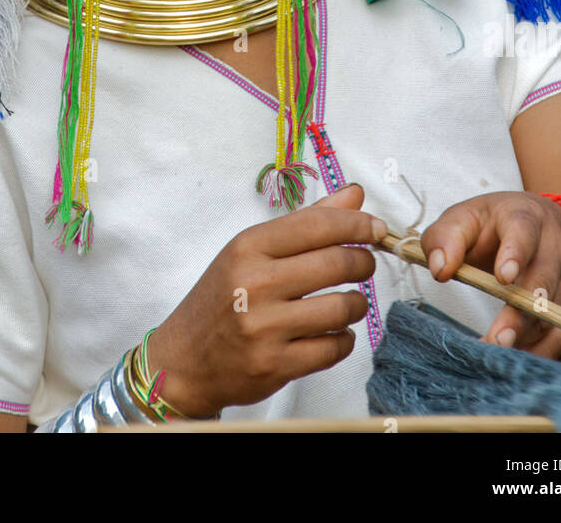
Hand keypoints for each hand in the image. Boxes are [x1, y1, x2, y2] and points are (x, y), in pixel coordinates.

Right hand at [146, 183, 385, 416]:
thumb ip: (306, 222)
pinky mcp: (275, 366)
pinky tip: (335, 333)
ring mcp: (264, 328)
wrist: (184, 360)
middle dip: (363, 263)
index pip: (317, 225)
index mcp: (248, 247)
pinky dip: (344, 340)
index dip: (357, 224)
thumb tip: (354, 195)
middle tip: (365, 265)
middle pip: (337, 263)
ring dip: (357, 304)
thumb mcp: (252, 251)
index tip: (377, 228)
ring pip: (342, 308)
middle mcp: (254, 283)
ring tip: (350, 302)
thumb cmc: (222, 298)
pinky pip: (334, 349)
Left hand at [419, 191, 560, 358]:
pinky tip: (516, 359)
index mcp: (524, 217)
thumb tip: (439, 268)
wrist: (543, 224)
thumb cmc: (495, 225)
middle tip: (498, 338)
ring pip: (554, 311)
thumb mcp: (465, 218)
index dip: (515, 253)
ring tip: (499, 353)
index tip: (503, 277)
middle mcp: (553, 245)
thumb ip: (444, 237)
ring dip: (527, 336)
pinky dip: (540, 351)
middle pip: (542, 280)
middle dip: (521, 312)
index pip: (524, 231)